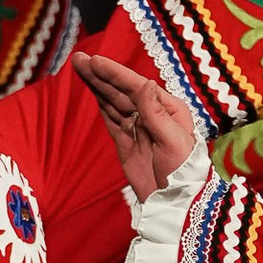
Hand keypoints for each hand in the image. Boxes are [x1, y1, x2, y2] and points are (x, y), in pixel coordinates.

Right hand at [77, 54, 198, 198]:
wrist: (174, 203)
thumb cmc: (183, 173)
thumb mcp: (173, 142)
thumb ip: (156, 113)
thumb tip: (145, 83)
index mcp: (168, 109)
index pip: (137, 87)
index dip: (115, 74)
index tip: (95, 62)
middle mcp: (153, 114)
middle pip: (122, 90)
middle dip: (101, 75)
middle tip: (80, 59)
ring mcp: (138, 127)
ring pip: (113, 102)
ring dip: (97, 85)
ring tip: (80, 67)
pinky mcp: (126, 142)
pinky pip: (111, 118)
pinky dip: (101, 104)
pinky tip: (92, 90)